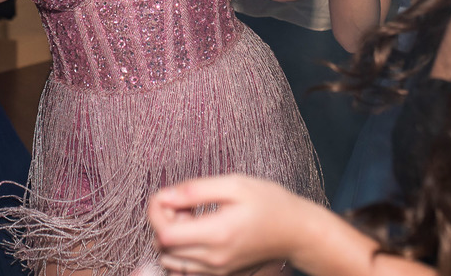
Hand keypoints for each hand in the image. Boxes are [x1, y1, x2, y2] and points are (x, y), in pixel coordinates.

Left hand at [149, 175, 304, 274]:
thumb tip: (165, 195)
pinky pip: (184, 270)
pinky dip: (179, 252)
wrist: (295, 231)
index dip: (155, 212)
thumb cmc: (268, 203)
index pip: (163, 233)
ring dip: (169, 239)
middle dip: (161, 223)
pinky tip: (195, 233)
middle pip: (162, 248)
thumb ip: (196, 190)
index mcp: (217, 233)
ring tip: (189, 218)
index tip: (165, 195)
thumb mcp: (234, 184)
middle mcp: (213, 258)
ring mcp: (216, 270)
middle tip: (181, 204)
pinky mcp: (219, 274)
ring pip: (169, 261)